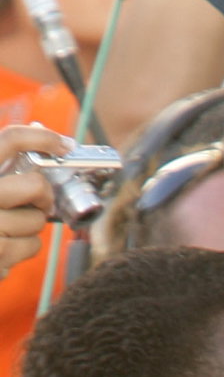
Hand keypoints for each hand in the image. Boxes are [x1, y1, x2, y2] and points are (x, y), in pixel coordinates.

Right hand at [0, 127, 64, 278]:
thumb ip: (1, 164)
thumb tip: (38, 131)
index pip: (10, 140)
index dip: (42, 138)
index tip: (64, 144)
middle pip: (36, 185)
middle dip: (44, 195)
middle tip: (39, 201)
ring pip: (37, 219)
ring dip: (31, 224)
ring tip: (9, 226)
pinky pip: (33, 245)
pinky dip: (26, 246)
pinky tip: (7, 244)